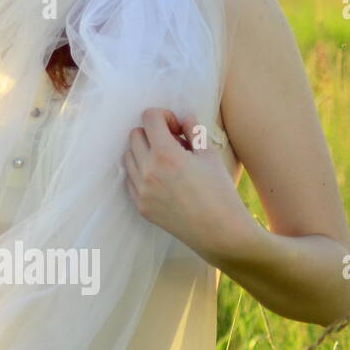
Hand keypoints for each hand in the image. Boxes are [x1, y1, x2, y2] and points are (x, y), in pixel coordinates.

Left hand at [124, 107, 256, 265]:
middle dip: (153, 132)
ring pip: (129, 155)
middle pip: (135, 134)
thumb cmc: (220, 192)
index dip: (164, 116)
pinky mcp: (140, 205)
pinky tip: (162, 178)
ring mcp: (140, 190)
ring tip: (169, 162)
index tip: (178, 128)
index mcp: (165, 155)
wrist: (220, 233)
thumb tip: (183, 117)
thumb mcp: (210, 155)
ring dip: (144, 151)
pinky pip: (130, 179)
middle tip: (175, 144)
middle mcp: (147, 171)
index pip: (149, 118)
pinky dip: (141, 172)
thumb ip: (193, 131)